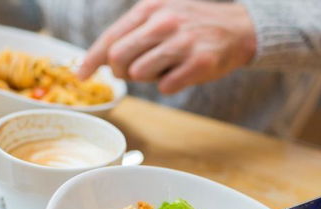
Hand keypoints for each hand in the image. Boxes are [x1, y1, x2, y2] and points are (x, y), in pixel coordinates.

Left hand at [77, 0, 256, 94]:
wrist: (239, 28)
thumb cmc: (193, 25)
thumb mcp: (161, 16)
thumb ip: (132, 34)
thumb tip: (103, 62)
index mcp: (150, 8)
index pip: (110, 38)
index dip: (92, 60)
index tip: (81, 75)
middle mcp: (164, 22)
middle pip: (118, 59)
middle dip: (122, 71)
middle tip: (137, 69)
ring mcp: (182, 42)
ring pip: (139, 74)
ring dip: (148, 77)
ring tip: (166, 66)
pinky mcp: (199, 62)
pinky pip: (165, 87)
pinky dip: (170, 84)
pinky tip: (182, 72)